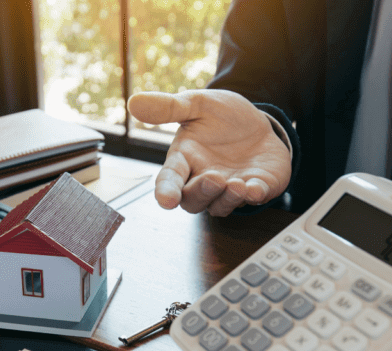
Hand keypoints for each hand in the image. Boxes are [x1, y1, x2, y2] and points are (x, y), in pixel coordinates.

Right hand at [127, 89, 291, 215]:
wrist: (258, 120)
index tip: (166, 200)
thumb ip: (168, 107)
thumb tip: (133, 102)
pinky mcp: (255, 189)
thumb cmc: (222, 117)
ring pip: (220, 207)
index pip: (169, 180)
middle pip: (193, 201)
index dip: (166, 192)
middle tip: (215, 178)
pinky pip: (253, 199)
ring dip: (227, 199)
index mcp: (184, 160)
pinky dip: (254, 196)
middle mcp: (203, 180)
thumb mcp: (197, 104)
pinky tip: (256, 188)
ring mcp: (229, 189)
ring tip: (237, 184)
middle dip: (203, 192)